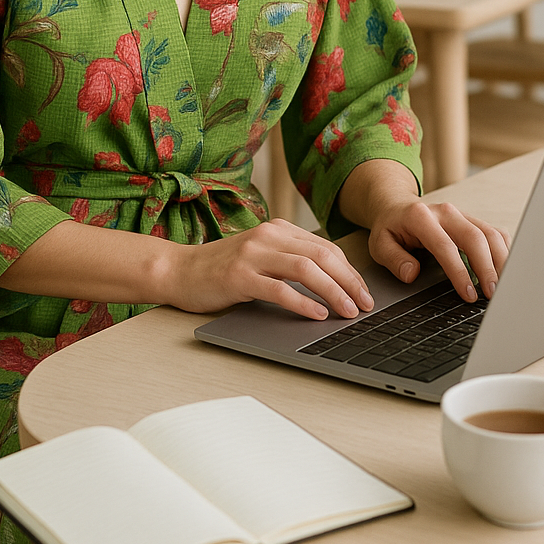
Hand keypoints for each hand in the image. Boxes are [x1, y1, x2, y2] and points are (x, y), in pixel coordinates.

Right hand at [167, 219, 374, 321]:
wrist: (179, 271)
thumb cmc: (222, 269)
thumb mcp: (261, 257)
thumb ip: (289, 260)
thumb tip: (333, 283)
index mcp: (278, 229)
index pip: (326, 248)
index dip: (350, 271)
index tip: (363, 292)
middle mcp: (268, 236)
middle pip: (322, 255)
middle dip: (349, 282)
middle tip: (364, 305)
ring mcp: (253, 254)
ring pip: (306, 269)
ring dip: (333, 291)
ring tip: (347, 311)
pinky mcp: (239, 276)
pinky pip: (279, 289)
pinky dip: (302, 303)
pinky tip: (316, 315)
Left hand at [368, 197, 509, 302]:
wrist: (397, 206)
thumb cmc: (390, 228)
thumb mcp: (379, 244)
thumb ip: (394, 259)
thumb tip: (411, 274)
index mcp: (421, 217)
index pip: (446, 246)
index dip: (459, 272)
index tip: (468, 294)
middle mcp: (446, 212)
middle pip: (476, 237)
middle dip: (488, 268)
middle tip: (493, 294)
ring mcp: (462, 215)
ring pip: (490, 234)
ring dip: (501, 260)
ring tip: (504, 286)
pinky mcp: (472, 221)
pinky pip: (494, 233)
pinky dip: (504, 251)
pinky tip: (506, 270)